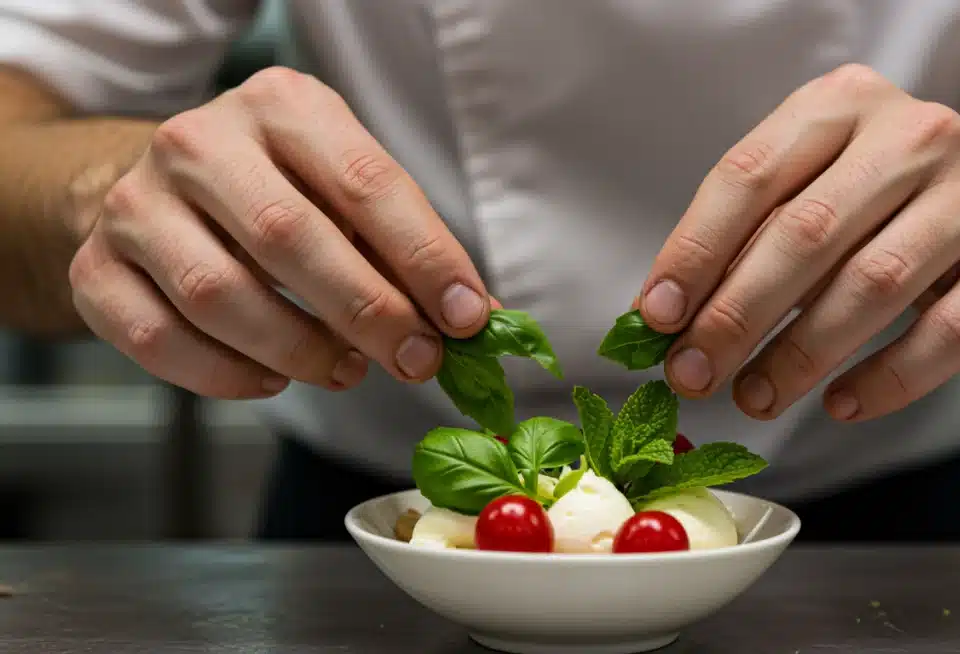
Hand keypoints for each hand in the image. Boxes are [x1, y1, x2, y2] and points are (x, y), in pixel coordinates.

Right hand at [69, 67, 490, 397]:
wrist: (162, 189)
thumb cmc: (279, 190)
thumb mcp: (345, 191)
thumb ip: (405, 248)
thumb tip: (476, 318)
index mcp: (281, 106)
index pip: (363, 181)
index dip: (424, 256)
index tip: (467, 316)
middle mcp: (199, 143)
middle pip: (288, 236)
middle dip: (367, 311)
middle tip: (416, 359)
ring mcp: (137, 204)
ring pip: (220, 295)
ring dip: (300, 351)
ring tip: (348, 369)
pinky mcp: (96, 268)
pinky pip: (161, 339)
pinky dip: (227, 375)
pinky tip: (273, 379)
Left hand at [640, 64, 959, 421]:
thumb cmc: (887, 213)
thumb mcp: (815, 197)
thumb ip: (748, 241)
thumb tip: (666, 317)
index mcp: (844, 104)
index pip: (750, 175)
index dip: (694, 251)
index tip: (656, 317)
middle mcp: (915, 134)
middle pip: (806, 232)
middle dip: (737, 315)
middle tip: (695, 374)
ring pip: (872, 285)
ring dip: (800, 356)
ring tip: (755, 398)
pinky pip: (946, 334)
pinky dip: (884, 380)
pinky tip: (840, 404)